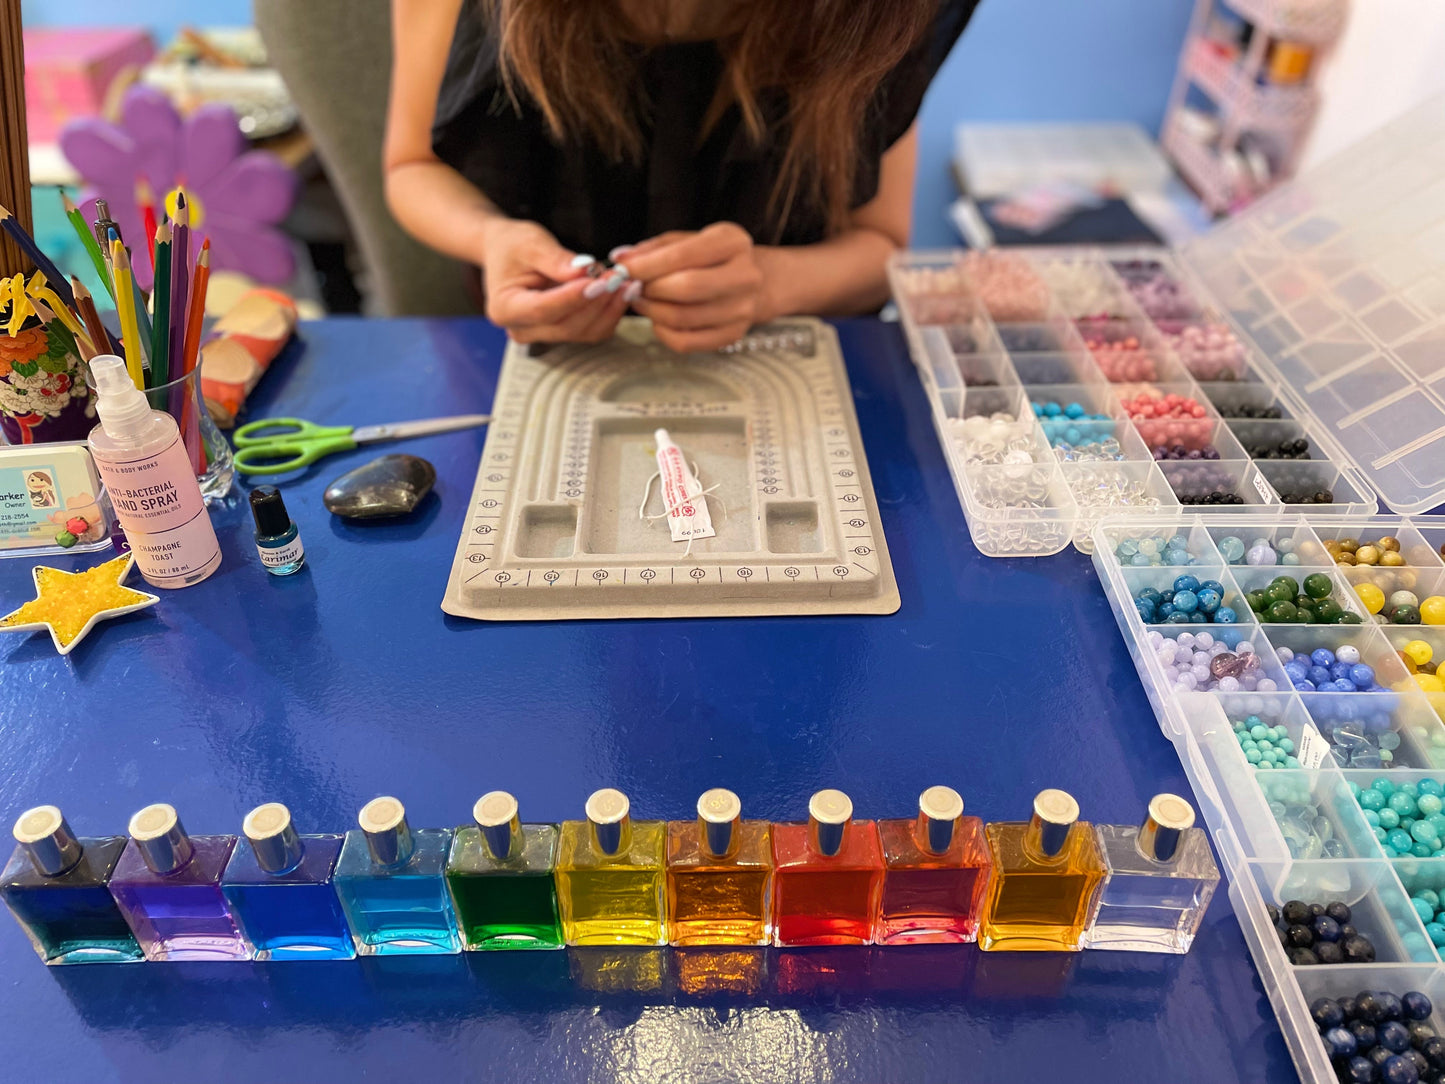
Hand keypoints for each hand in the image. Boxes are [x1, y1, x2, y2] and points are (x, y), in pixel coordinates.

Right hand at [478, 219, 628, 343]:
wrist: (508, 252)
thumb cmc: (513, 246)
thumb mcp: (530, 243)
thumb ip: (556, 259)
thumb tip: (586, 270)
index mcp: (505, 308)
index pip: (543, 309)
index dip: (573, 298)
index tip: (598, 280)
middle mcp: (521, 329)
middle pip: (567, 326)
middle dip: (597, 302)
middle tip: (618, 276)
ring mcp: (542, 335)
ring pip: (583, 332)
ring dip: (609, 308)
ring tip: (623, 281)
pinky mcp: (561, 333)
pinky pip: (591, 331)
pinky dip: (610, 313)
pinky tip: (621, 292)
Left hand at [618, 223, 777, 352]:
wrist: (750, 281)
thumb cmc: (710, 258)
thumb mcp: (688, 241)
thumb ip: (654, 249)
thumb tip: (621, 259)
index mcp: (733, 242)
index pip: (684, 255)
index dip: (647, 264)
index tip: (623, 268)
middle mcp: (745, 276)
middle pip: (686, 288)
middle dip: (650, 289)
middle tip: (634, 287)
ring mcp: (742, 310)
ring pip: (682, 318)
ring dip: (651, 311)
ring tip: (643, 300)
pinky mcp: (733, 335)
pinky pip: (685, 342)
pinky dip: (662, 332)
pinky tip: (659, 319)